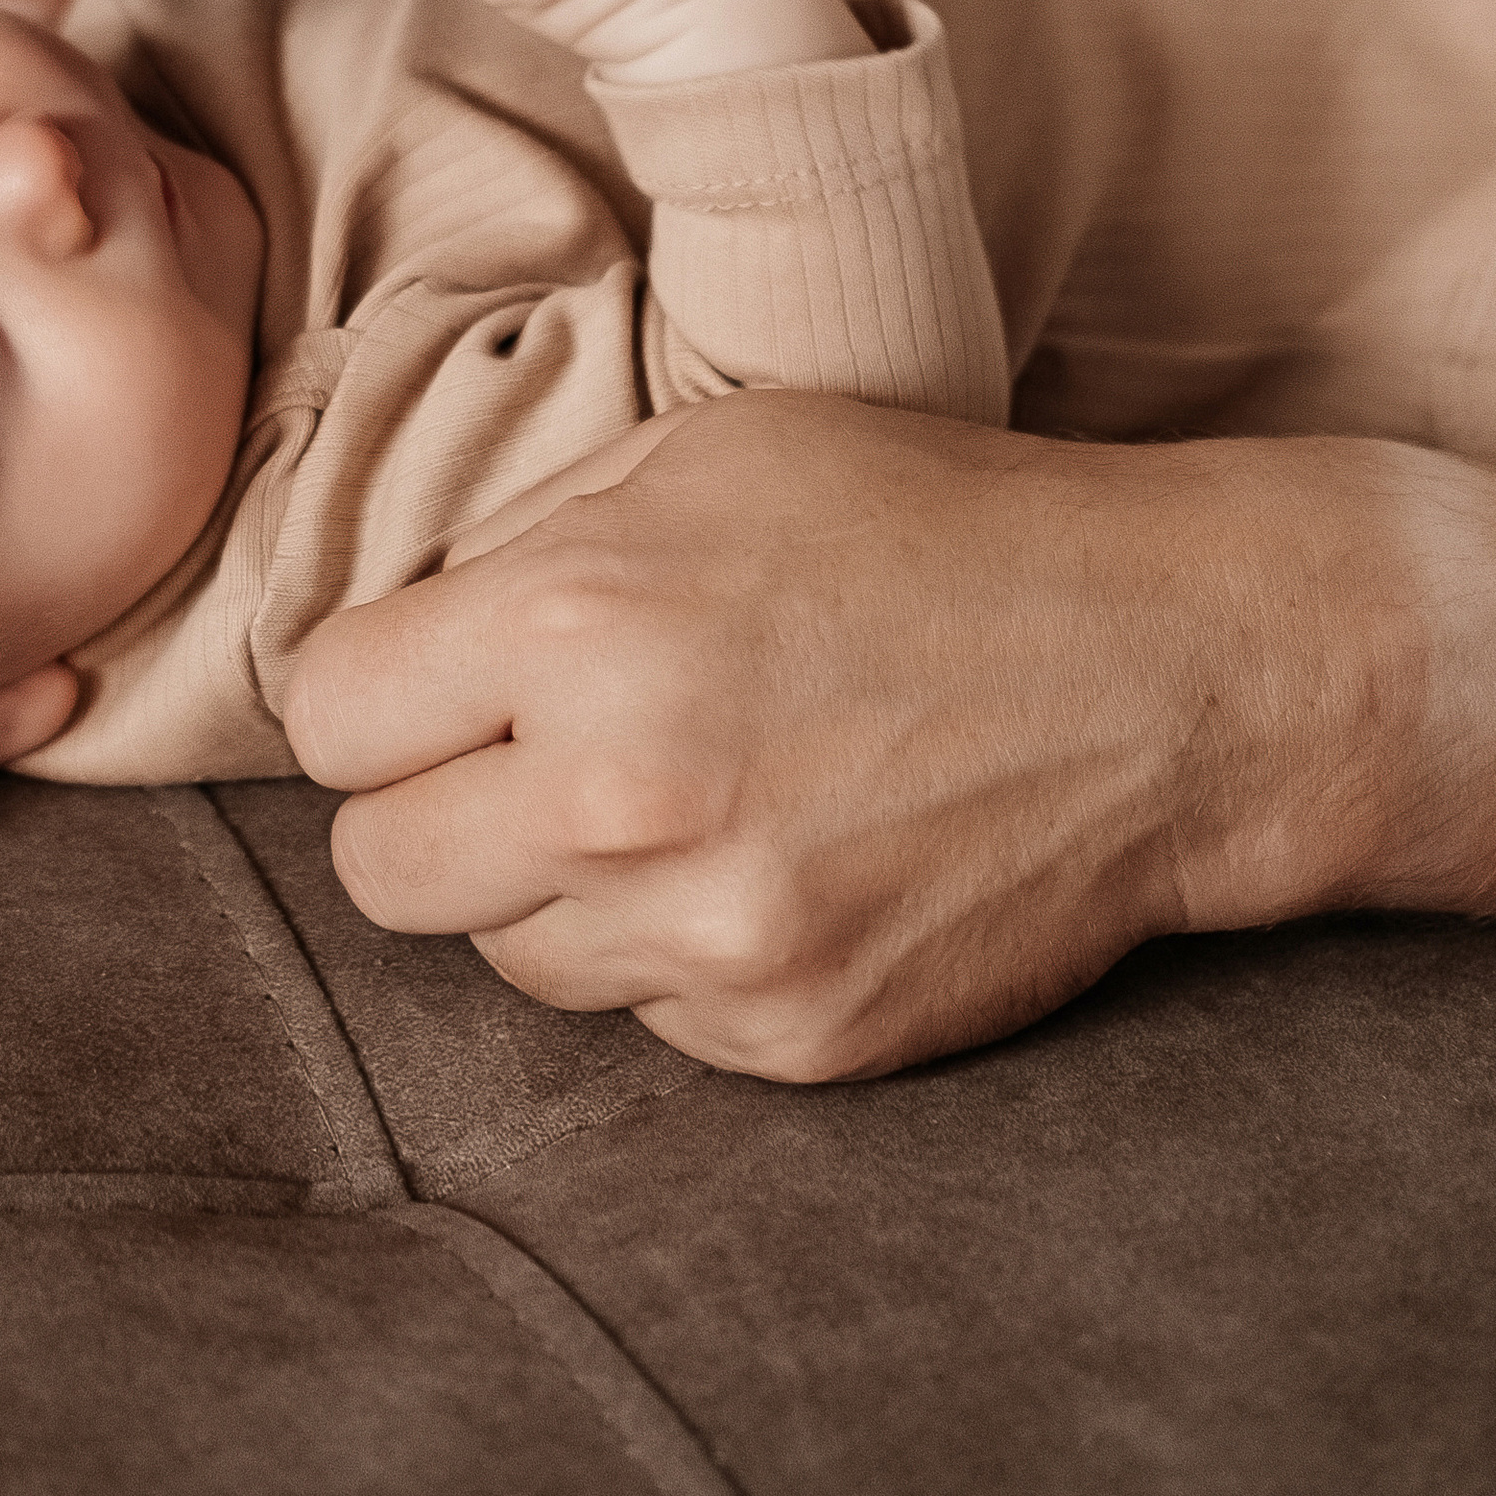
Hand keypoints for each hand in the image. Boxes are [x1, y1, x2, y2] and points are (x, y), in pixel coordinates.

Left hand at [278, 397, 1495, 1081]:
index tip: (434, 688)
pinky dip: (679, 955)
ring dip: (556, 891)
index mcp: (574, 627)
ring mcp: (712, 938)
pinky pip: (642, 1020)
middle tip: (533, 757)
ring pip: (503, 959)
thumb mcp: (705, 457)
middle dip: (432, 807)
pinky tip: (779, 861)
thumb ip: (524, 549)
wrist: (1169, 671)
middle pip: (376, 869)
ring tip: (686, 799)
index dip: (376, 700)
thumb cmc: (931, 529)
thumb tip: (396, 632)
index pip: (325, 721)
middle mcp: (621, 797)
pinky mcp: (791, 1038)